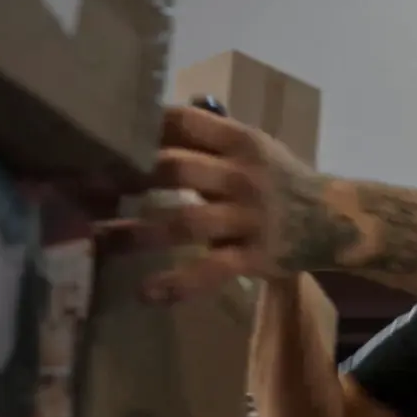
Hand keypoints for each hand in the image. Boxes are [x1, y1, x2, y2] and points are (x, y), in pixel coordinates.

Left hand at [101, 104, 331, 302]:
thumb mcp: (252, 150)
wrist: (335, 221)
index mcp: (240, 142)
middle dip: (124, 178)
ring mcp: (249, 218)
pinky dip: (178, 284)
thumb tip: (141, 125)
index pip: (183, 123)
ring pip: (184, 223)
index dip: (138, 127)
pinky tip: (146, 294)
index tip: (97, 137)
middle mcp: (243, 176)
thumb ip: (205, 140)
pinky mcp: (255, 257)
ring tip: (96, 239)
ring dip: (136, 233)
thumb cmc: (280, 181)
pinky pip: (211, 271)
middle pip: (174, 169)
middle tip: (80, 188)